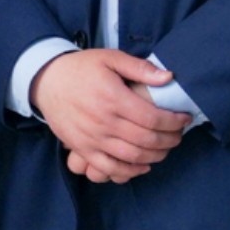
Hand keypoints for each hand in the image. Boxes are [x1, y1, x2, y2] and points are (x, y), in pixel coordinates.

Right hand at [29, 49, 189, 183]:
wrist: (46, 81)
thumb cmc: (81, 69)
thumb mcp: (110, 58)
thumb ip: (140, 68)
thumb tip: (168, 77)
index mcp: (113, 98)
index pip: (153, 118)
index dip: (174, 122)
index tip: (184, 119)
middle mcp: (103, 121)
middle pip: (146, 140)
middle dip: (169, 140)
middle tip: (178, 135)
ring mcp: (92, 138)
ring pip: (132, 156)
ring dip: (155, 156)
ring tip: (165, 148)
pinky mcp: (82, 148)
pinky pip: (109, 167)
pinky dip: (129, 171)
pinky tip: (143, 165)